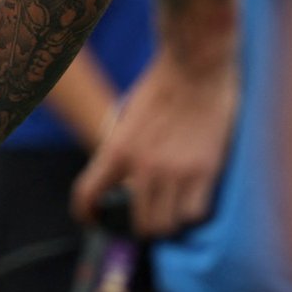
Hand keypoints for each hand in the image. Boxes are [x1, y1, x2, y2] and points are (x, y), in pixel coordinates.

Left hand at [71, 52, 238, 236]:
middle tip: (144, 217)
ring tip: (169, 211)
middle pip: (140, 224)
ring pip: (168, 225)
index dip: (85, 212)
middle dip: (138, 225)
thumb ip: (125, 149)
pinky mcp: (206, 171)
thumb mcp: (129, 118)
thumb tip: (125, 180)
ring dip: (167, 222)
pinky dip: (191, 212)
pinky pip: (195, 213)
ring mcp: (177, 171)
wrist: (195, 66)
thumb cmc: (161, 85)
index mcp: (118, 148)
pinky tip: (190, 199)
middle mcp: (145, 166)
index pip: (89, 193)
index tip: (92, 217)